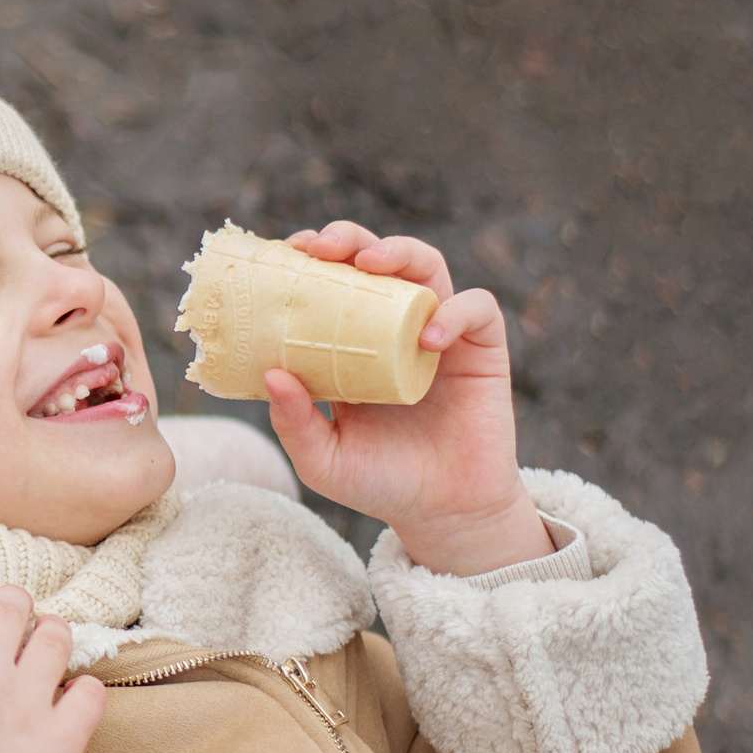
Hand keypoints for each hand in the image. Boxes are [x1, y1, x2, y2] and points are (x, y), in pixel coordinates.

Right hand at [0, 582, 105, 752]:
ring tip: (50, 639)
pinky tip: (75, 697)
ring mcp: (25, 702)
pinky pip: (90, 694)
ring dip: (53, 632)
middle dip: (13, 602)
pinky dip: (85, 691)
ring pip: (55, 637)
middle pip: (9, 607)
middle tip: (14, 612)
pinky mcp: (61, 738)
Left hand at [262, 222, 550, 576]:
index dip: (311, 261)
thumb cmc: (378, 482)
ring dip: (400, 253)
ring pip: (428, 267)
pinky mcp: (483, 350)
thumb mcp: (322, 459)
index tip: (286, 253)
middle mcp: (393, 329)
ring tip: (370, 265)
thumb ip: (294, 422)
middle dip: (350, 240)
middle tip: (322, 246)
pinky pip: (477, 310)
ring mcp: (440, 334)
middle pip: (377, 261)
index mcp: (350, 344)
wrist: (441, 512)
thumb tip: (270, 374)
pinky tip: (429, 337)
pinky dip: (456, 311)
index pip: (330, 285)